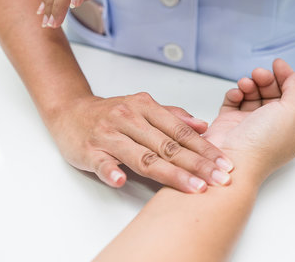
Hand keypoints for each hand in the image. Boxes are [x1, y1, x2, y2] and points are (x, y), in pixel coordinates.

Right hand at [47, 92, 234, 192]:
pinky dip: (110, 170)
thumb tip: (203, 125)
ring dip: (168, 172)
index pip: (179, 130)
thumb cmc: (110, 113)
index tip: (224, 164)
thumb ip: (171, 116)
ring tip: (191, 187)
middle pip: (166, 145)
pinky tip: (121, 180)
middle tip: (218, 180)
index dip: (204, 148)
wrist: (70, 111)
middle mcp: (127, 118)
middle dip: (196, 164)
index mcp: (143, 107)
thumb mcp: (141, 107)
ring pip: (141, 156)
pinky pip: (101, 162)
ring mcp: (107, 134)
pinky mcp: (88, 150)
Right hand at [203, 59, 294, 183]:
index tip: (278, 65)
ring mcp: (249, 125)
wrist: (231, 160)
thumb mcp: (290, 113)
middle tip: (260, 73)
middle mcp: (271, 127)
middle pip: (272, 94)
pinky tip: (236, 94)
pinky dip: (234, 94)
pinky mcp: (230, 123)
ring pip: (252, 96)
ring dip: (250, 85)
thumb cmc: (261, 145)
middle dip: (266, 80)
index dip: (287, 79)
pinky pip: (233, 102)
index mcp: (291, 128)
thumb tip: (294, 77)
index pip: (293, 97)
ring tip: (246, 83)